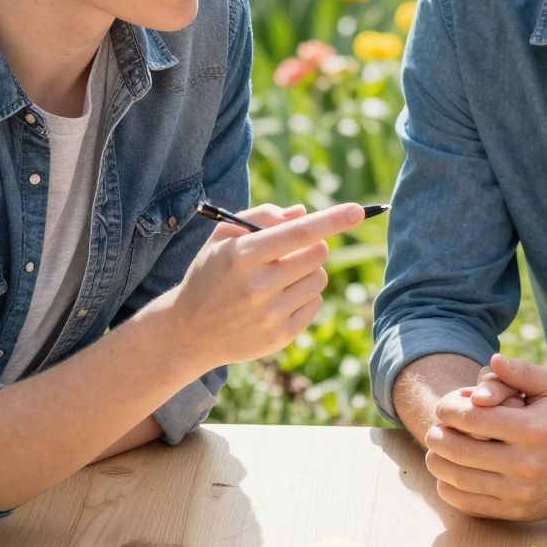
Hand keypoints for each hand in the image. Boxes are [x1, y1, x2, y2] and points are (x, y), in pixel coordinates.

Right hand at [166, 201, 364, 372]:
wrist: (189, 331)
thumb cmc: (210, 274)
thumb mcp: (222, 238)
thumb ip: (260, 217)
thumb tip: (304, 213)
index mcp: (242, 256)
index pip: (297, 233)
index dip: (331, 220)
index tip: (357, 211)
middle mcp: (257, 286)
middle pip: (317, 255)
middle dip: (313, 246)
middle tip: (292, 251)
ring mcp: (270, 314)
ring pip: (319, 279)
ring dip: (308, 272)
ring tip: (281, 277)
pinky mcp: (280, 336)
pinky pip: (315, 304)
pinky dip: (305, 296)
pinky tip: (279, 299)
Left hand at [424, 352, 546, 519]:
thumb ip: (521, 371)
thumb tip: (493, 360)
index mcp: (532, 429)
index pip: (470, 418)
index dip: (447, 410)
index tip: (445, 407)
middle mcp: (526, 463)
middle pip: (457, 449)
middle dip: (437, 435)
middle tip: (436, 429)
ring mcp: (520, 492)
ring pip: (457, 478)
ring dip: (437, 461)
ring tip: (438, 449)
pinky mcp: (516, 512)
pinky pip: (467, 503)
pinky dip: (449, 487)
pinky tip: (450, 473)